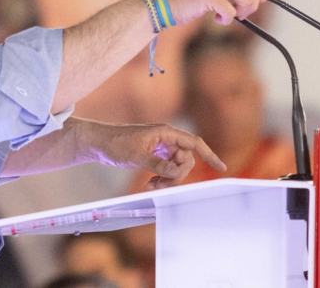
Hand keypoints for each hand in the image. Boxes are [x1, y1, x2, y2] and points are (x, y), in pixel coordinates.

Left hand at [75, 119, 225, 189]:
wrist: (98, 143)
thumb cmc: (115, 144)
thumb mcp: (136, 156)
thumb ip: (157, 164)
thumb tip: (176, 171)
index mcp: (165, 133)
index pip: (194, 143)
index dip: (209, 155)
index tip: (221, 167)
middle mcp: (166, 138)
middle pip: (185, 160)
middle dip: (176, 176)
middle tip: (158, 186)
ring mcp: (160, 147)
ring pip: (175, 167)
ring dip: (167, 179)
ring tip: (150, 186)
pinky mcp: (154, 155)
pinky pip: (166, 169)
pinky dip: (161, 178)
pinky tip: (149, 184)